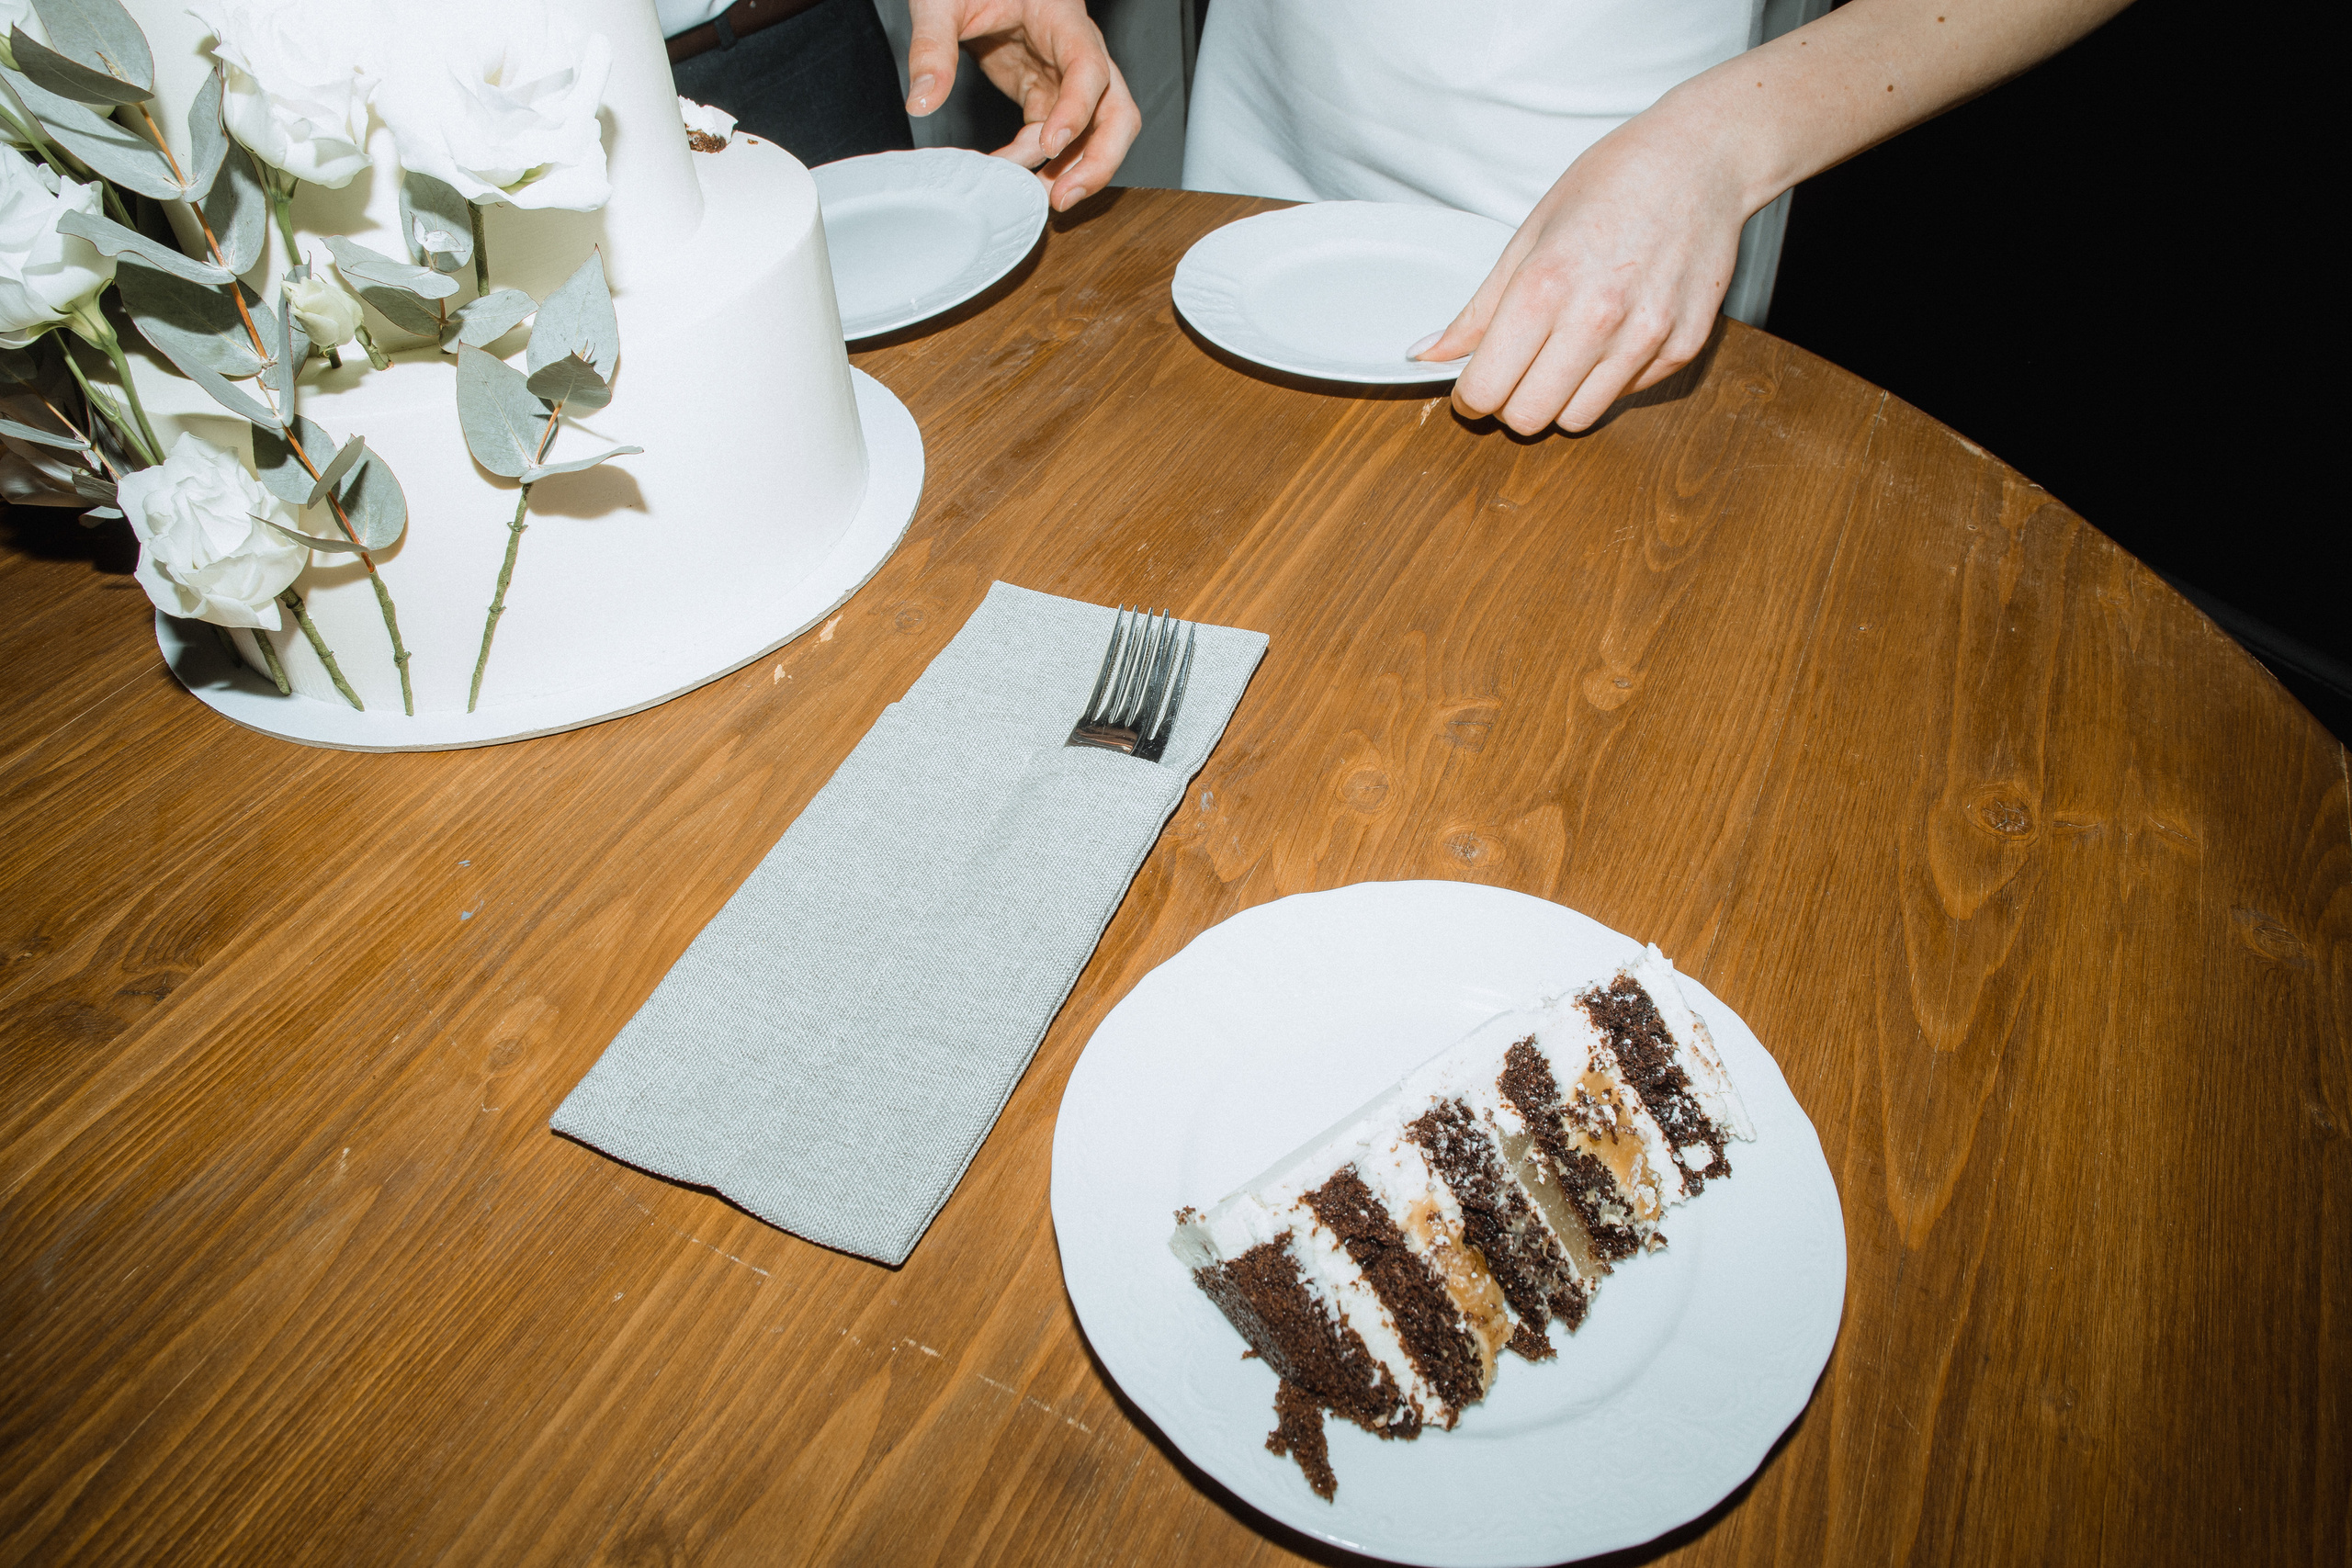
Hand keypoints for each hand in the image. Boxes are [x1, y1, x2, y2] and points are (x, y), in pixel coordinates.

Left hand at [905, 0, 1141, 211]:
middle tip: (1064, 196)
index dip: (1076, 110)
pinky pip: (1055, 136)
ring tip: (1037, 197)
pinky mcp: (1045, 93)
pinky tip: (1010, 172)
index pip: (1088, 67)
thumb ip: (932, 47)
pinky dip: (1038, 161)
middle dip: (1099, 160)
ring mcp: (1064, 76)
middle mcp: (1075, 49)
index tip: (1050, 146)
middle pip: (1117, 111)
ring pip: (1095, 132)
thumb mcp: (942, 1)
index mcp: (1061, 16)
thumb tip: (922, 101)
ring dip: (1073, 170)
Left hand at [1414, 113, 1751, 434]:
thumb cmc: (1613, 183)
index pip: (1486, 389)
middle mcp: (1596, 320)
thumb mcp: (1530, 234)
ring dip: (1560, 398)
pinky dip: (1608, 379)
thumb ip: (1479, 309)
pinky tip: (1613, 334)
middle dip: (1511, 404)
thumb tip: (1430, 353)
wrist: (1702, 160)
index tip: (1474, 385)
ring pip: (1577, 419)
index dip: (1471, 396)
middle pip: (1528, 418)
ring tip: (1564, 354)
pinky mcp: (1683, 347)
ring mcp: (1645, 338)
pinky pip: (1626, 396)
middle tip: (1516, 374)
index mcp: (1544, 287)